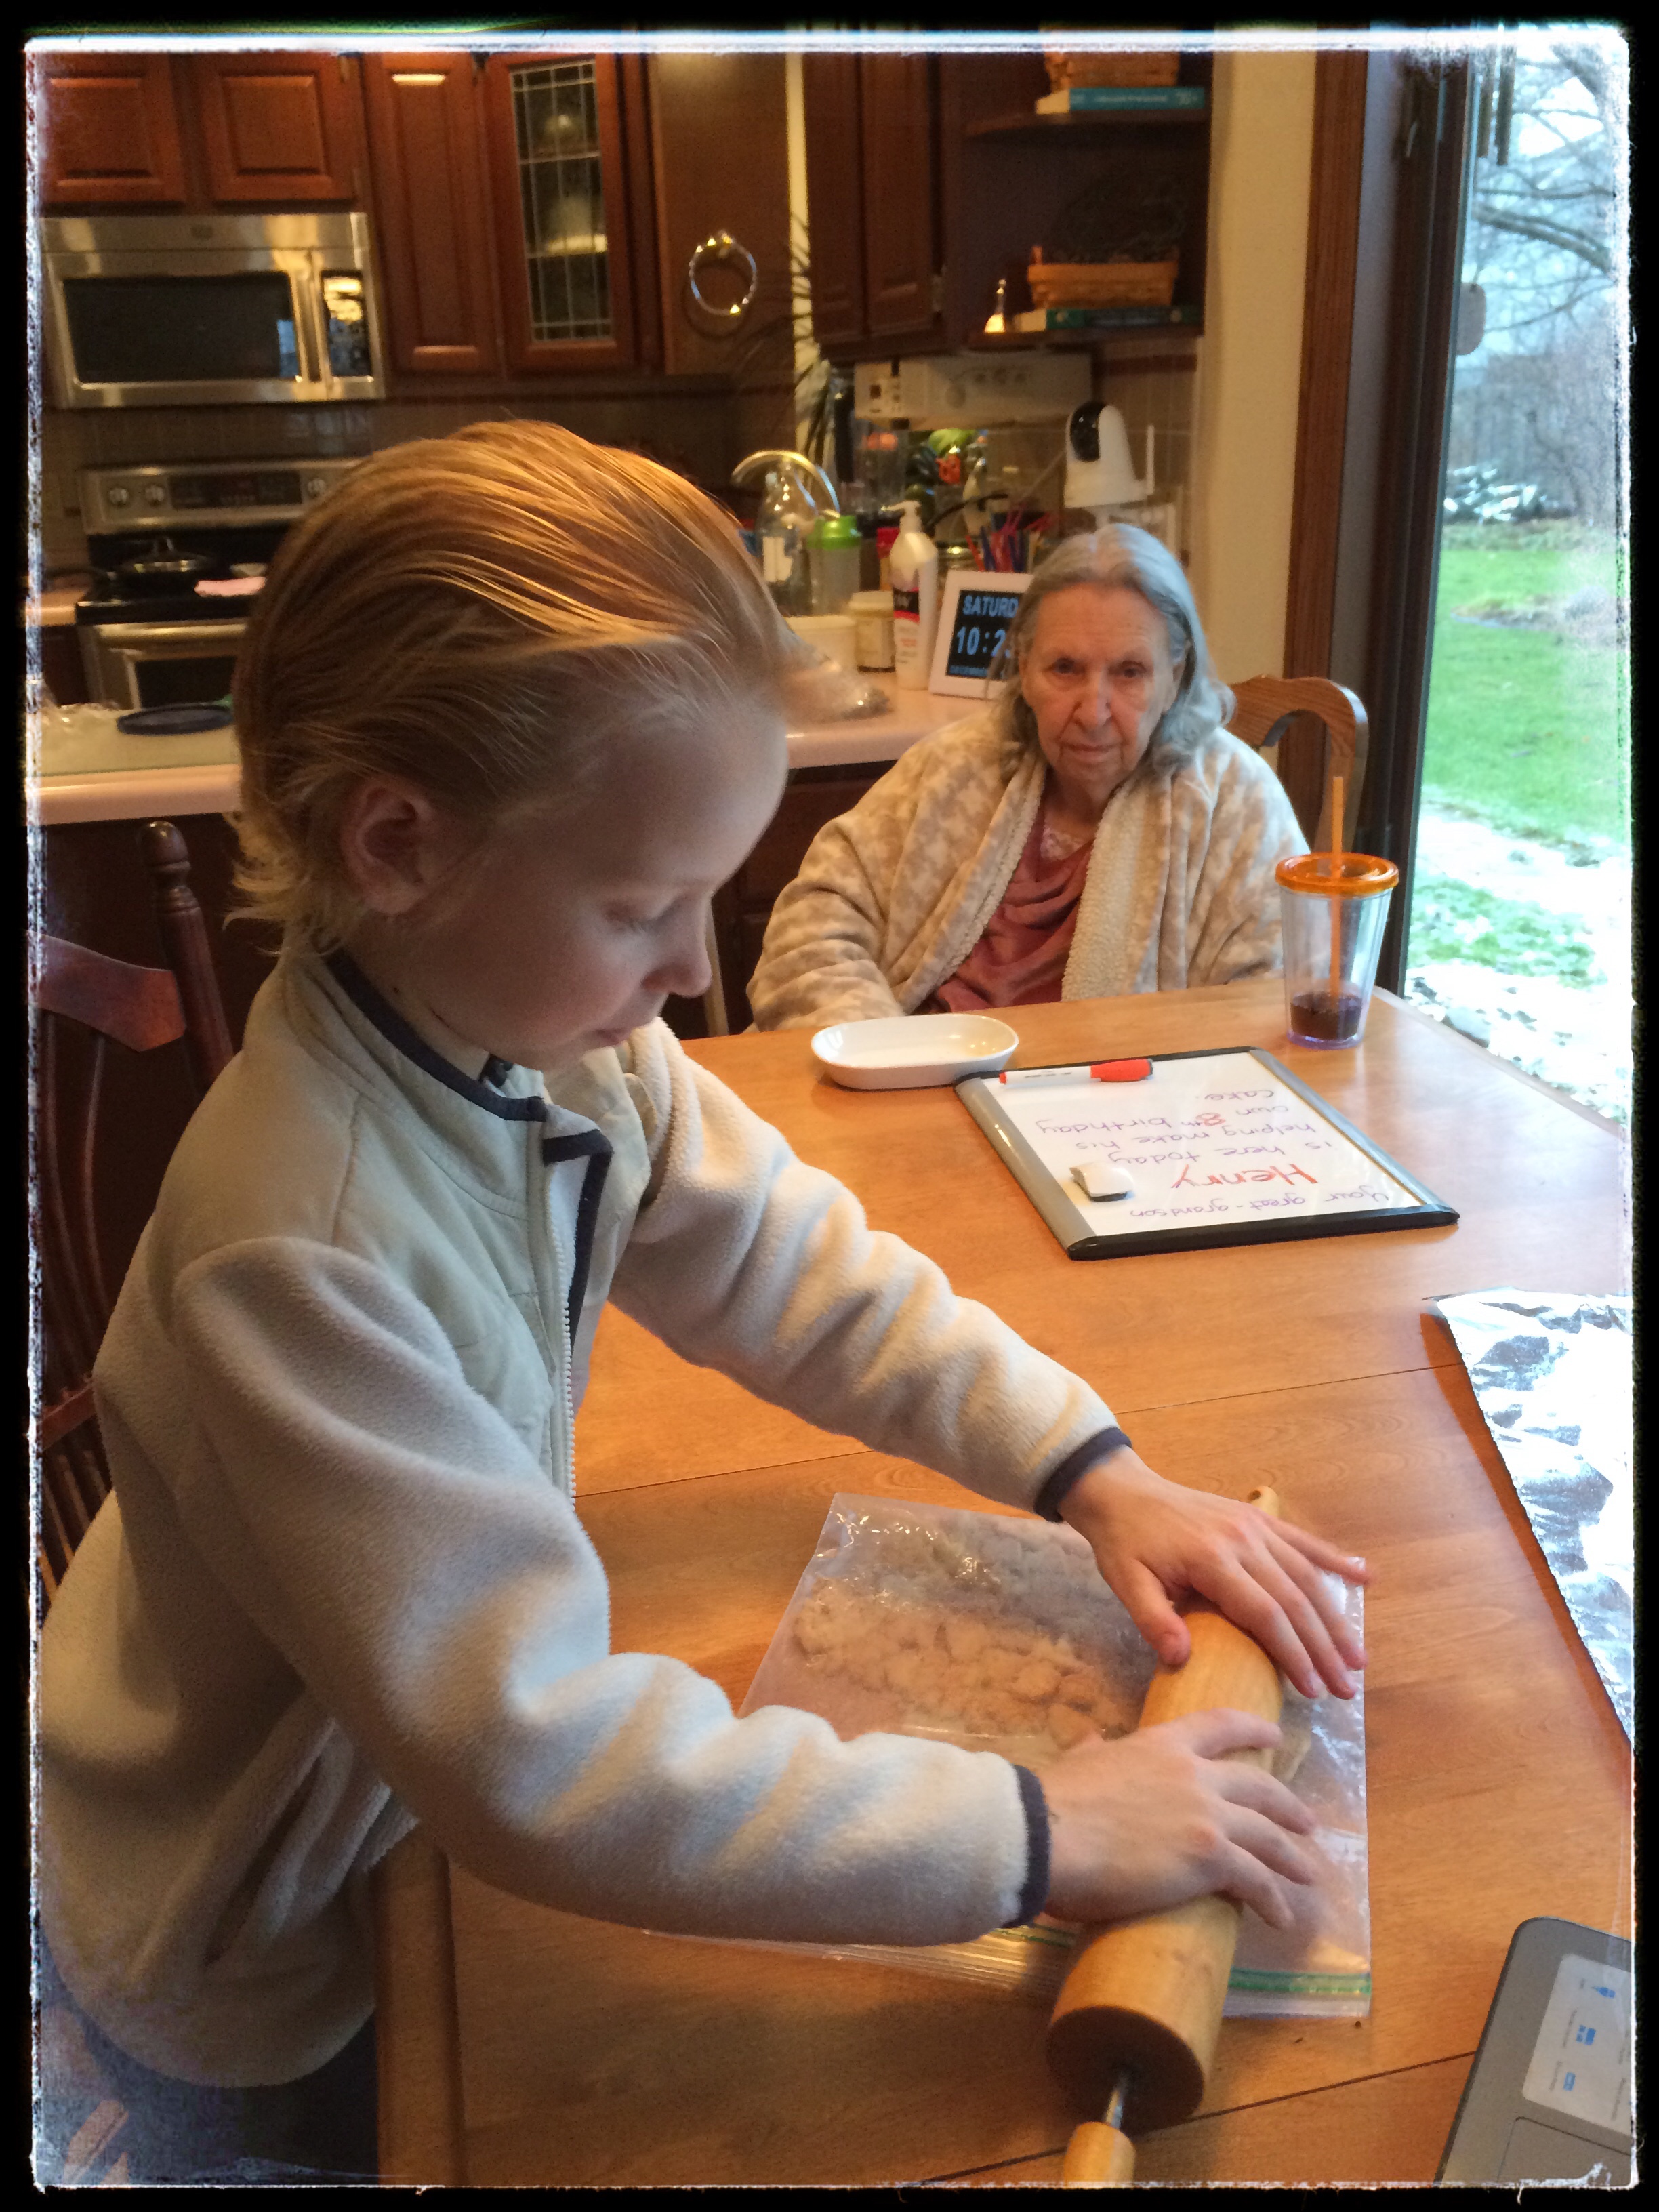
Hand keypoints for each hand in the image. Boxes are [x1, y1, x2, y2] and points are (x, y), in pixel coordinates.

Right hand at [1039, 1707, 1318, 1927]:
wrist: (1051, 1835)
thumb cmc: (1057, 1801)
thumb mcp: (1080, 1761)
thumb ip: (1095, 1751)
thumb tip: (1094, 1741)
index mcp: (1163, 1745)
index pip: (1220, 1726)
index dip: (1254, 1729)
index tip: (1276, 1734)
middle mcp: (1196, 1774)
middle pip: (1259, 1785)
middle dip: (1286, 1805)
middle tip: (1306, 1821)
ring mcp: (1208, 1815)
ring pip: (1266, 1835)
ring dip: (1290, 1857)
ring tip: (1306, 1875)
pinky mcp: (1211, 1858)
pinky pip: (1256, 1881)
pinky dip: (1273, 1900)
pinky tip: (1281, 1916)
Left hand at [1059, 1449, 1368, 1698]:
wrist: (1122, 1491)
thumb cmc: (1123, 1543)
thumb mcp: (1125, 1583)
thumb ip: (1152, 1620)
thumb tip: (1182, 1660)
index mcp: (1212, 1559)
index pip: (1265, 1613)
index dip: (1293, 1654)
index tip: (1312, 1689)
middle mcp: (1243, 1539)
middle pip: (1296, 1599)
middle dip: (1325, 1647)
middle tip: (1346, 1687)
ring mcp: (1255, 1525)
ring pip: (1307, 1574)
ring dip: (1336, 1617)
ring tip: (1358, 1656)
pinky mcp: (1258, 1518)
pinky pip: (1303, 1541)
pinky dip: (1335, 1559)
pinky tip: (1366, 1577)